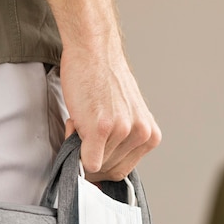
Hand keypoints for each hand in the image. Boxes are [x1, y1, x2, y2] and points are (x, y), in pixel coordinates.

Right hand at [43, 0, 161, 181]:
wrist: (94, 52)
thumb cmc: (105, 83)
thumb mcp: (127, 117)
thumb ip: (123, 143)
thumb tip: (102, 171)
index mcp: (150, 136)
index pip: (123, 171)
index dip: (103, 164)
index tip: (93, 150)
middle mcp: (141, 135)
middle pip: (110, 170)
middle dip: (91, 156)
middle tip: (84, 129)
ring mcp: (123, 132)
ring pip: (96, 165)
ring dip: (80, 146)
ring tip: (83, 119)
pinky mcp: (103, 128)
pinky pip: (86, 160)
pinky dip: (73, 147)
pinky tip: (77, 121)